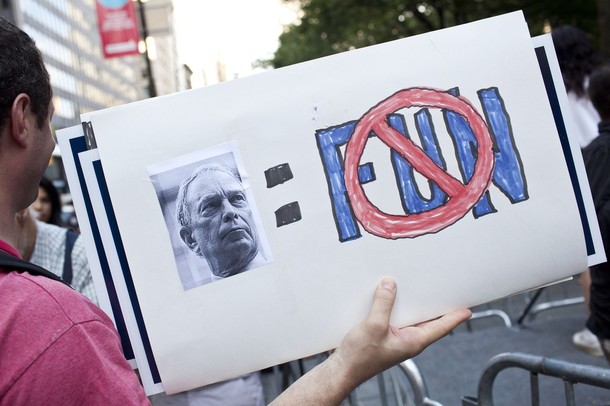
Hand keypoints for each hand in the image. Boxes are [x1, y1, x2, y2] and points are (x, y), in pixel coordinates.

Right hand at [270, 278, 470, 404]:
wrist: (342, 369)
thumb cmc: (360, 357)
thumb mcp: (374, 325)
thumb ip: (384, 303)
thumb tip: (391, 285)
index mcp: (413, 341)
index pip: (440, 327)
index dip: (454, 317)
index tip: (467, 309)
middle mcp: (407, 340)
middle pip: (427, 320)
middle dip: (434, 306)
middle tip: (442, 290)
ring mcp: (395, 338)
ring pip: (409, 318)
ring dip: (411, 304)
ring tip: (415, 288)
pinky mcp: (383, 335)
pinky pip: (394, 318)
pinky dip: (394, 307)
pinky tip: (387, 297)